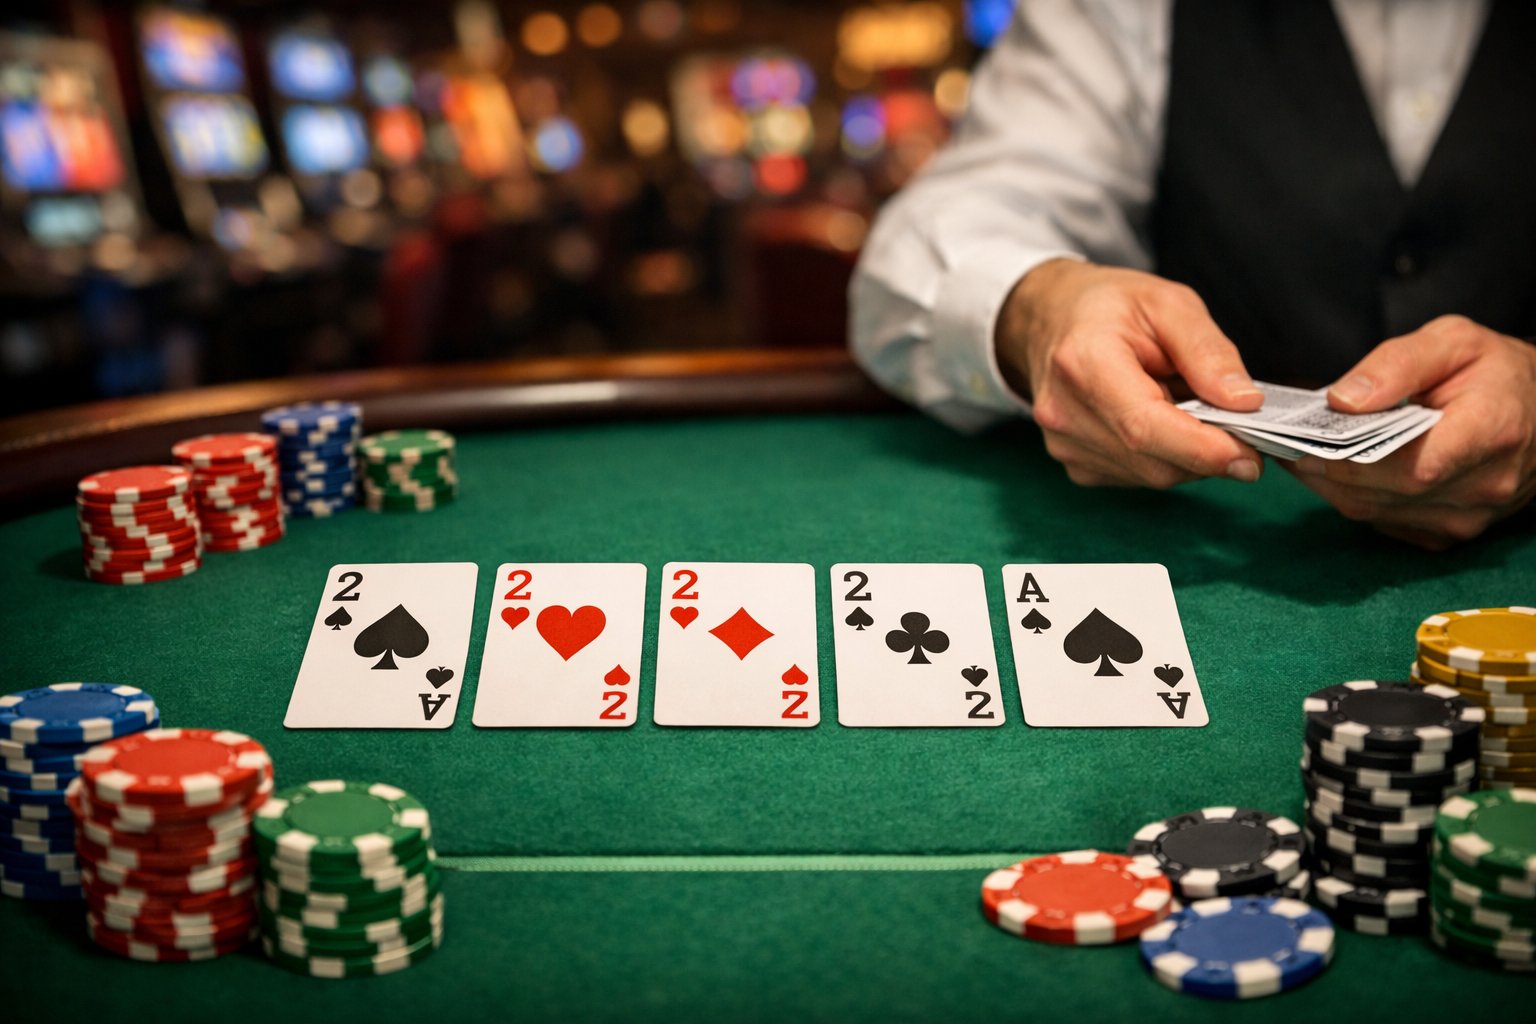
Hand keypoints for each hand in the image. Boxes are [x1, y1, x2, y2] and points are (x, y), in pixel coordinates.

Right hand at [996, 259, 1263, 487]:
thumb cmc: (1108, 306)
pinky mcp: (1074, 464)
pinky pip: (1138, 477)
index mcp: (1084, 363)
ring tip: (1188, 406)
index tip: (1251, 455)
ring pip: (1151, 475)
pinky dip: (1165, 457)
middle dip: (1208, 453)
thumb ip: (1208, 352)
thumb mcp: (1169, 304)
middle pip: (1154, 461)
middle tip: (1242, 428)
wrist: (1049, 320)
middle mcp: (1065, 413)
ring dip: (1187, 454)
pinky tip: (1162, 421)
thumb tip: (1245, 404)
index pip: (1144, 427)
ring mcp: (1065, 444)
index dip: (1202, 449)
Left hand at [1284, 315, 1535, 548]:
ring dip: (1331, 487)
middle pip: (1384, 493)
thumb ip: (1397, 364)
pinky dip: (1353, 498)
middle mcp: (1485, 484)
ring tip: (1298, 454)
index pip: (1413, 465)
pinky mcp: (1449, 532)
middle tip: (1284, 445)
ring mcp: (1468, 516)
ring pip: (1375, 513)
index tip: (1305, 440)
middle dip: (1326, 470)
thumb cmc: (1495, 372)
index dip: (1352, 459)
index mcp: (1492, 431)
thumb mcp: (1453, 341)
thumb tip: (1342, 401)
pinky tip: (1333, 471)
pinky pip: (1384, 523)